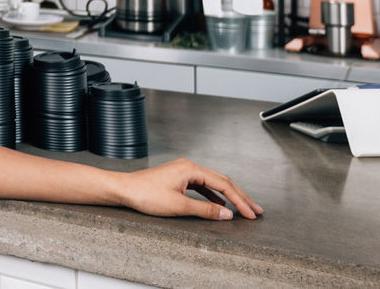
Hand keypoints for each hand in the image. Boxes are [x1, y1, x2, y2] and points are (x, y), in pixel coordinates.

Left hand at [118, 158, 262, 219]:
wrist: (124, 190)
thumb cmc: (145, 194)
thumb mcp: (178, 206)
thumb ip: (205, 210)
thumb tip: (227, 213)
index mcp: (190, 169)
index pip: (223, 184)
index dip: (240, 200)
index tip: (251, 213)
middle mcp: (188, 167)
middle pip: (222, 181)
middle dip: (240, 196)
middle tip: (256, 210)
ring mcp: (183, 172)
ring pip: (213, 183)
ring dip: (229, 196)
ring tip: (243, 208)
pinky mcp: (178, 178)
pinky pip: (202, 186)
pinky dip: (214, 195)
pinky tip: (220, 205)